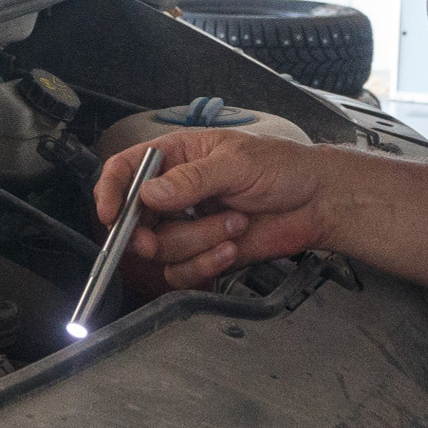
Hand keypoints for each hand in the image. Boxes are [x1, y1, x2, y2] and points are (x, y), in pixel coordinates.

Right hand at [92, 130, 335, 289]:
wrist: (317, 203)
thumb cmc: (283, 168)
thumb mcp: (237, 163)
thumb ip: (192, 179)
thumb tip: (149, 193)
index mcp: (177, 156)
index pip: (125, 170)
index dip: (110, 192)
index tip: (111, 215)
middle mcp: (175, 192)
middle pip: (133, 219)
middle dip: (143, 234)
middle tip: (153, 240)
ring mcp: (188, 224)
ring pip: (161, 249)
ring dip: (197, 242)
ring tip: (234, 223)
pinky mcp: (204, 253)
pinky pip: (183, 271)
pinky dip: (205, 264)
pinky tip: (231, 247)